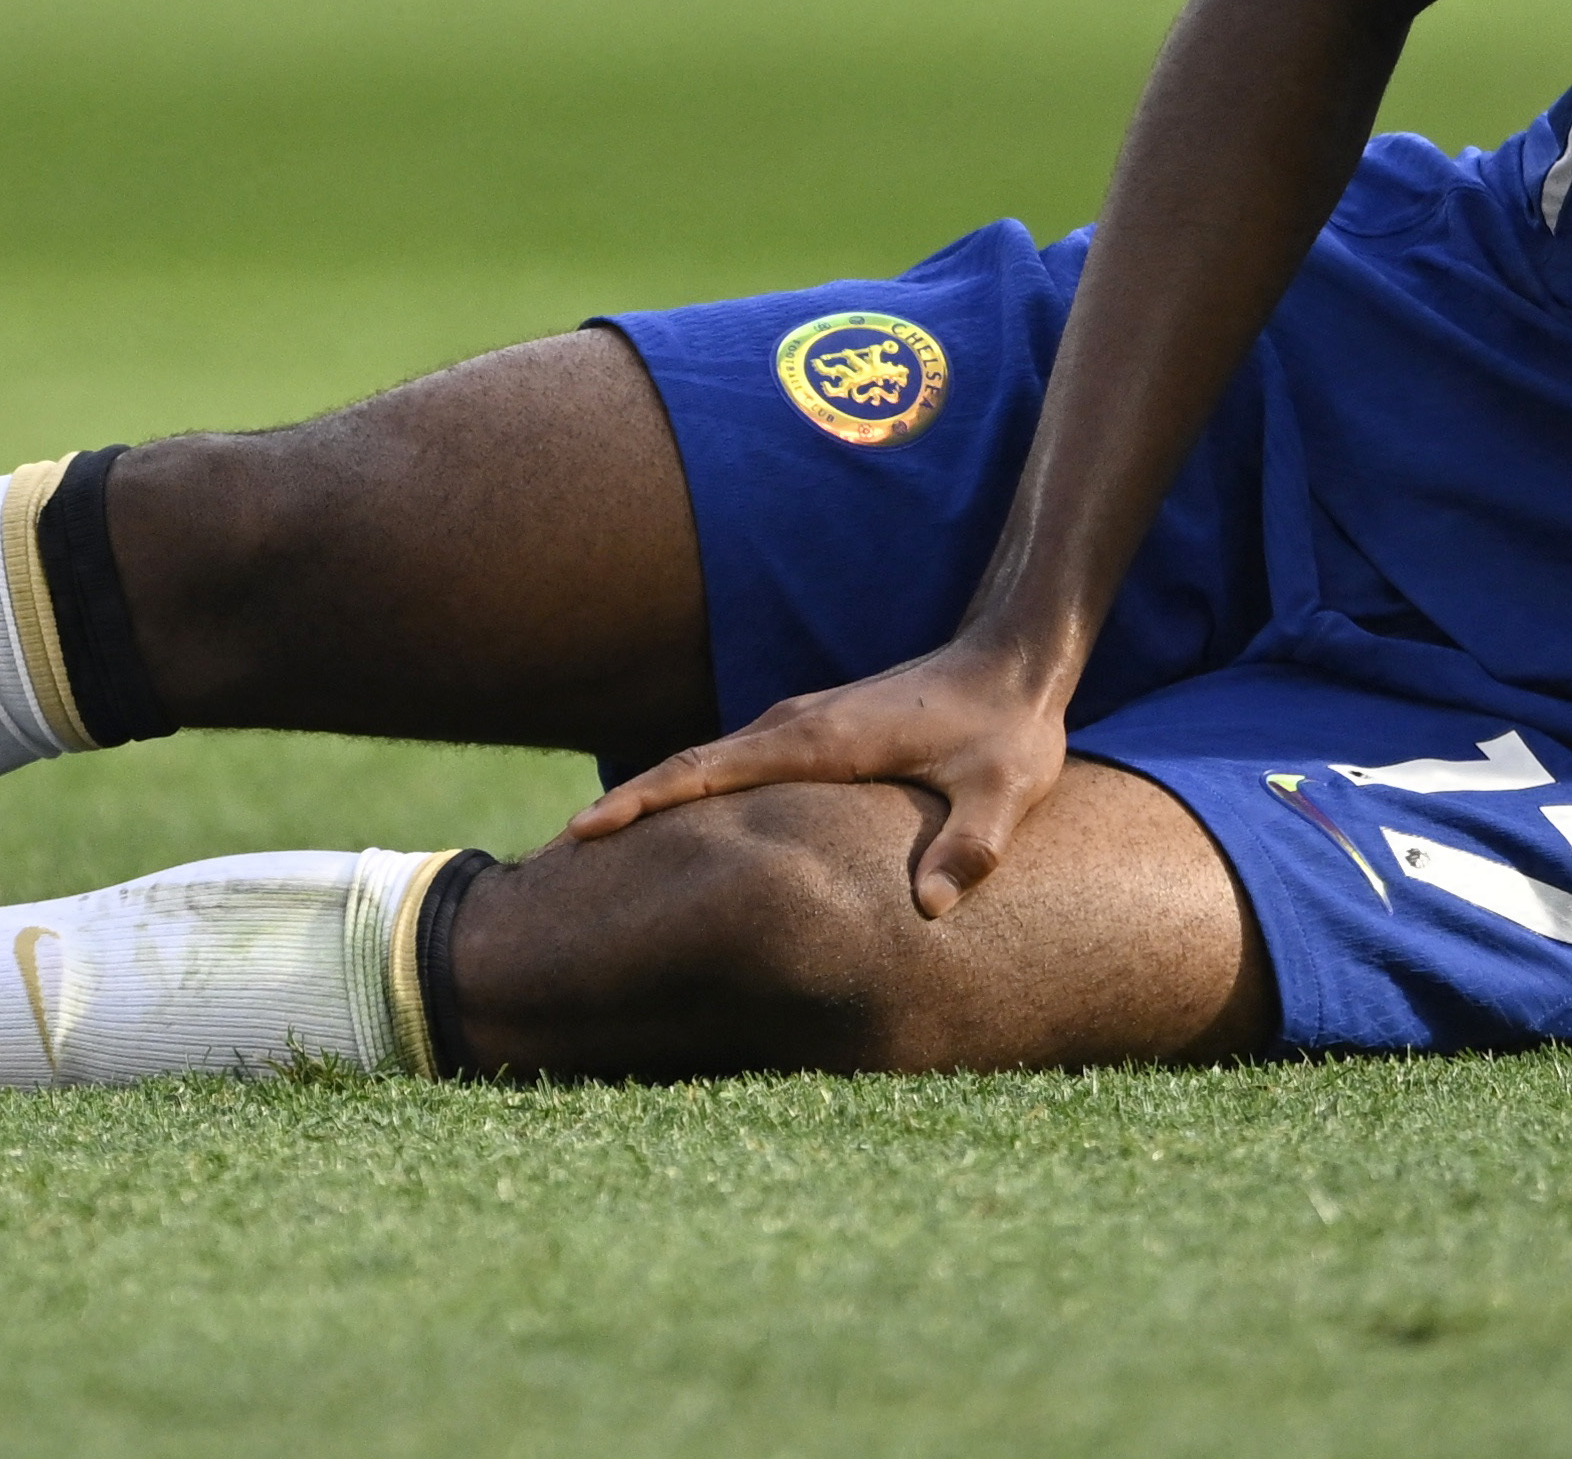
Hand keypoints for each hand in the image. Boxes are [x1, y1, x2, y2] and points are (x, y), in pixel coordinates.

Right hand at [561, 629, 1076, 923]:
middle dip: (624, 808)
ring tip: (595, 851)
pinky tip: (676, 829)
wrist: (1013, 662)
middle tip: (559, 857)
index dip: (648, 800)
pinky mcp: (811, 735)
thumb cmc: (1007, 732)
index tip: (586, 830)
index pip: (712, 772)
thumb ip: (969, 849)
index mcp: (821, 741)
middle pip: (687, 768)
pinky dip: (689, 792)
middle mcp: (794, 727)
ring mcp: (799, 727)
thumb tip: (928, 909)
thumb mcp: (1003, 794)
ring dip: (652, 800)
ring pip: (705, 766)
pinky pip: (732, 767)